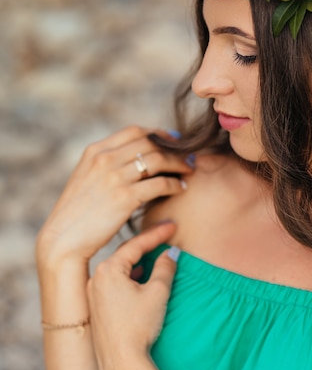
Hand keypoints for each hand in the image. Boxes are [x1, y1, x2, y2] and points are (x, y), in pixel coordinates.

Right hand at [36, 126, 191, 264]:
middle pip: (150, 143)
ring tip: (189, 171)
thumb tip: (133, 158)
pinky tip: (180, 189)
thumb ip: (107, 165)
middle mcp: (105, 159)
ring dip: (179, 164)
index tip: (174, 140)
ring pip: (158, 160)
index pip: (135, 131)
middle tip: (188, 157)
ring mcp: (114, 177)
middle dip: (174, 148)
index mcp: (95, 151)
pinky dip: (174, 184)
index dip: (159, 133)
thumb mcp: (87, 178)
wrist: (64, 238)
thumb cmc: (78, 213)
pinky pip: (159, 184)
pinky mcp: (124, 198)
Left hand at [87, 222, 177, 369]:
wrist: (121, 363)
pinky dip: (129, 277)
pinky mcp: (96, 308)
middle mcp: (96, 278)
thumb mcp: (158, 292)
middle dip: (146, 245)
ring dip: (138, 262)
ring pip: (119, 269)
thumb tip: (170, 253)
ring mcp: (93, 294)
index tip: (173, 225)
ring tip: (156, 257)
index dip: (157, 234)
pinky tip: (141, 280)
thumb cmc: (139, 326)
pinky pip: (114, 283)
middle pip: (125, 254)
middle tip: (165, 236)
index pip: (135, 244)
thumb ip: (165, 267)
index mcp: (108, 270)